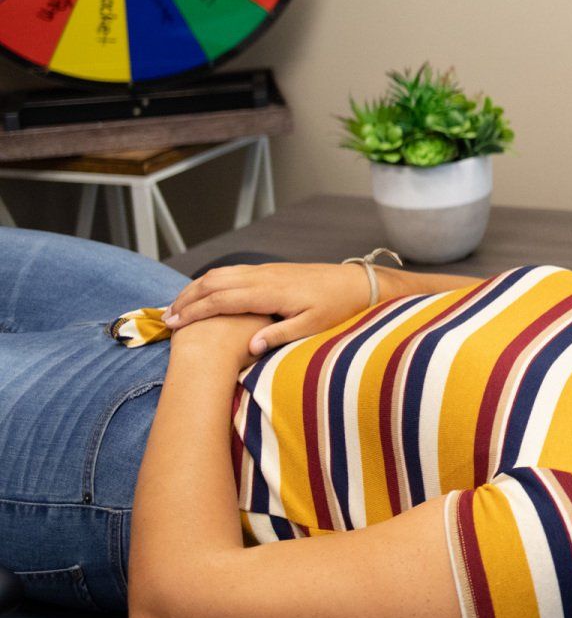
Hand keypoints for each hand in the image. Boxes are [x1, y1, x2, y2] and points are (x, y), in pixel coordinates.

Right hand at [165, 263, 373, 356]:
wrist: (357, 284)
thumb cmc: (337, 308)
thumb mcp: (312, 327)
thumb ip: (280, 335)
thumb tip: (249, 347)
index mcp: (269, 291)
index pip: (222, 300)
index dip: (195, 312)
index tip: (174, 325)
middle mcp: (263, 276)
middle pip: (213, 283)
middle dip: (187, 299)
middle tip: (166, 318)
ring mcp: (265, 270)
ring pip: (221, 273)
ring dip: (196, 288)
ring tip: (178, 306)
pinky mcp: (270, 270)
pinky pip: (232, 271)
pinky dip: (211, 281)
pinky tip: (204, 292)